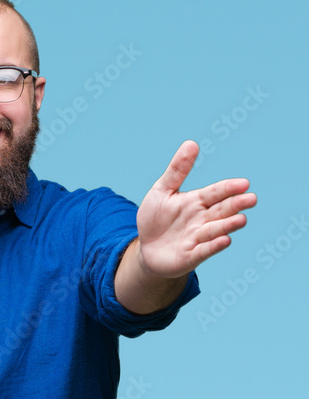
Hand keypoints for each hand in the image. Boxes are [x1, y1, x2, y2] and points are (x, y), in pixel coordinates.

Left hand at [136, 140, 257, 277]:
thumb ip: (177, 170)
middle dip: (236, 205)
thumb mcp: (161, 191)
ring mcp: (198, 238)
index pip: (216, 192)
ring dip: (228, 225)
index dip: (228, 188)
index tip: (244, 183)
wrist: (147, 248)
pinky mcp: (191, 255)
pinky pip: (204, 250)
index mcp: (197, 201)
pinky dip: (214, 245)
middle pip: (222, 210)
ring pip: (216, 230)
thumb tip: (191, 143)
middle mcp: (202, 219)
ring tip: (241, 219)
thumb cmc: (156, 218)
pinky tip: (224, 240)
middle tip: (251, 199)